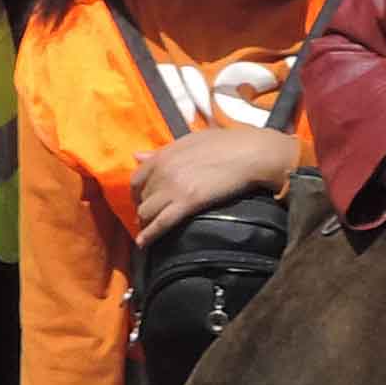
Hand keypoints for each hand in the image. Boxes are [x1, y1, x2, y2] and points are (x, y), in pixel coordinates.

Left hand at [130, 121, 293, 242]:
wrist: (249, 153)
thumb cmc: (225, 143)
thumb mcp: (189, 141)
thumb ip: (162, 151)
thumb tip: (136, 156)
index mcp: (163, 155)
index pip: (136, 178)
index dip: (137, 193)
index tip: (142, 200)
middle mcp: (163, 171)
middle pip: (141, 197)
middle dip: (143, 208)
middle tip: (149, 218)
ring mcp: (174, 187)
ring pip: (146, 212)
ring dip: (146, 222)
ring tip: (150, 230)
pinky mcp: (188, 202)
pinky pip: (161, 222)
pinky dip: (149, 235)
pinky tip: (144, 243)